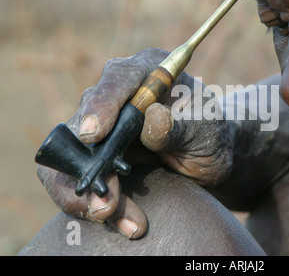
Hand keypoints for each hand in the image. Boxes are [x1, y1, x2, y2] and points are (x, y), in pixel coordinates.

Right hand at [37, 48, 232, 238]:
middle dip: (90, 160)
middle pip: (87, 119)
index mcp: (151, 73)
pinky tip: (115, 217)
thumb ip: (181, 126)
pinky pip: (79, 175)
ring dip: (87, 187)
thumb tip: (152, 121)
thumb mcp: (207, 130)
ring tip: (108, 213)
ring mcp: (106, 126)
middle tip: (104, 198)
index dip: (102, 103)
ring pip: (76, 154)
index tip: (92, 134)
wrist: (207, 157)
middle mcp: (121, 96)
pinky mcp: (98, 154)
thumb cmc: (210, 134)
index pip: (119, 78)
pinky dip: (89, 199)